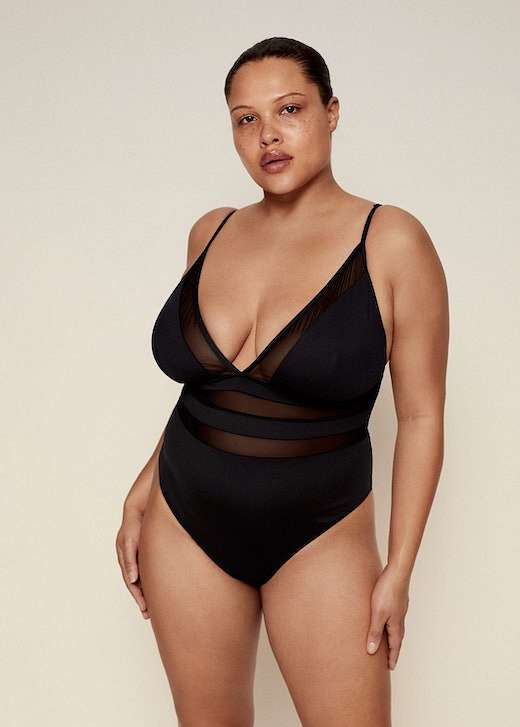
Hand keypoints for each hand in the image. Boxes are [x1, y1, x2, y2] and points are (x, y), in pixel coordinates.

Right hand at [115, 503, 148, 618]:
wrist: (141, 507)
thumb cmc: (134, 523)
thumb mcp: (130, 540)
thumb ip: (129, 559)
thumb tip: (133, 579)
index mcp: (125, 558)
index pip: (131, 582)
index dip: (138, 596)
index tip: (145, 609)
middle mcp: (130, 558)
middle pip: (135, 583)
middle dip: (141, 598)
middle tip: (148, 613)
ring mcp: (136, 555)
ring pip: (140, 578)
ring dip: (145, 591)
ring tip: (152, 606)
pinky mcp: (143, 551)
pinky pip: (145, 570)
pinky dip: (148, 580)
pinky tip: (155, 587)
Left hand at [366, 563, 409, 669]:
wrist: (397, 572)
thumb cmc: (387, 592)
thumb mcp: (378, 614)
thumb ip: (374, 632)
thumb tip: (371, 651)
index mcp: (396, 625)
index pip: (395, 646)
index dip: (392, 657)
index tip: (390, 668)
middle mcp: (400, 618)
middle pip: (397, 639)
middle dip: (393, 650)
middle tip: (390, 660)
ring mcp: (400, 609)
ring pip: (396, 628)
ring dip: (392, 637)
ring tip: (387, 642)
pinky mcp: (397, 601)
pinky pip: (394, 618)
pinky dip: (390, 625)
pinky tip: (385, 620)